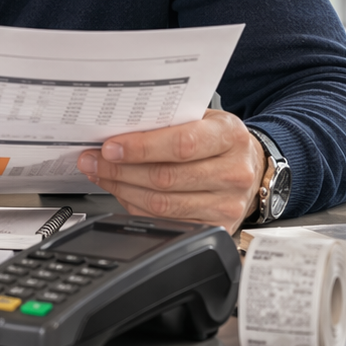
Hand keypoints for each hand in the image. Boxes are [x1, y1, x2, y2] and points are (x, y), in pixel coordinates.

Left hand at [77, 109, 265, 231]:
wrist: (251, 166)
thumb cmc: (220, 139)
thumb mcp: (204, 119)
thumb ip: (169, 121)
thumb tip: (118, 132)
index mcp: (230, 137)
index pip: (181, 145)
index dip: (141, 148)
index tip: (110, 147)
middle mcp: (234, 173)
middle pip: (166, 178)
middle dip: (121, 170)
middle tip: (95, 161)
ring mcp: (227, 204)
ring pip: (162, 204)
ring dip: (123, 190)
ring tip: (103, 175)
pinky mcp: (217, 227)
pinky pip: (166, 221)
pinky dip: (137, 207)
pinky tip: (124, 192)